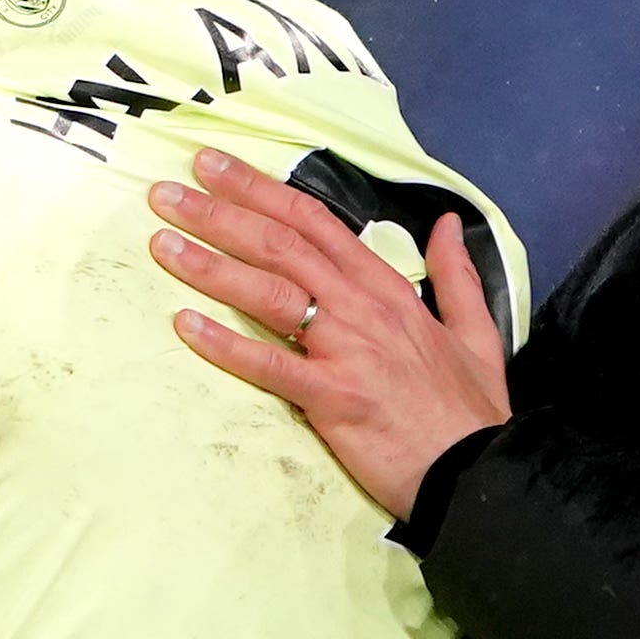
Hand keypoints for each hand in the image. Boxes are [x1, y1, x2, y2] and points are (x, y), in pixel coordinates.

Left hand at [150, 148, 511, 518]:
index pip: (315, 222)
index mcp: (388, 289)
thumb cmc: (469, 411)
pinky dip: (225, 345)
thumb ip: (457, 275)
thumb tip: (450, 224)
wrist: (479, 471)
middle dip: (219, 211)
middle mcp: (362, 308)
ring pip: (268, 292)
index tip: (215, 167)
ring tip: (161, 243)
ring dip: (209, 264)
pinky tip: (185, 326)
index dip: (260, 190)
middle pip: (281, 244)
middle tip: (166, 192)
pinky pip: (269, 365)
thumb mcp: (475, 332)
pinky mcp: (332, 399)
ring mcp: (346, 350)